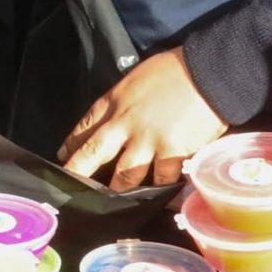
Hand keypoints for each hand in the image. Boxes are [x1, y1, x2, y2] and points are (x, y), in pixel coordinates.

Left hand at [59, 49, 227, 190]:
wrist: (208, 72)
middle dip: (78, 172)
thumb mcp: (136, 78)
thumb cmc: (175, 69)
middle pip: (93, 154)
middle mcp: (126, 124)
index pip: (85, 126)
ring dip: (117, 190)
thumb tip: (114, 119)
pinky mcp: (173, 153)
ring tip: (112, 202)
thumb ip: (121, 100)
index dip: (72, 144)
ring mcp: (148, 141)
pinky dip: (159, 191)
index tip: (63, 155)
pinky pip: (161, 181)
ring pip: (124, 176)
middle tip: (69, 190)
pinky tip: (156, 199)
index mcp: (116, 101)